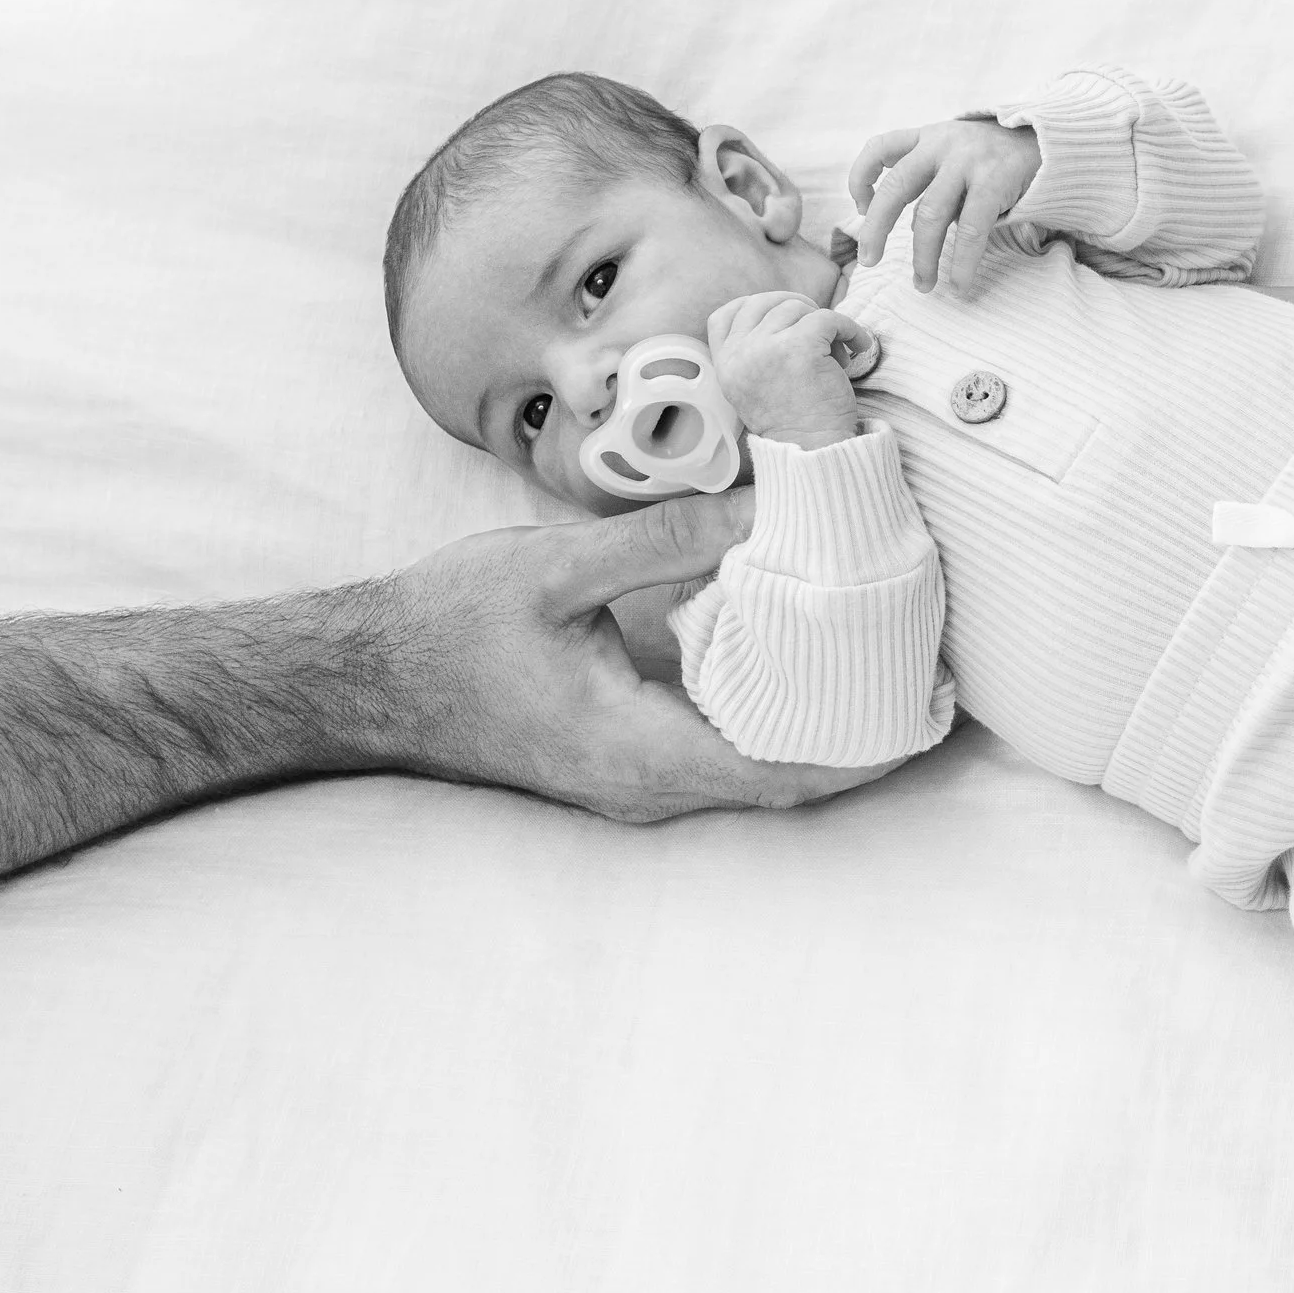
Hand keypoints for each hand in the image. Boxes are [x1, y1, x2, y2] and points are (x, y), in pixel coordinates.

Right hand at [371, 494, 879, 820]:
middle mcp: (646, 788)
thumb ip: (665, 541)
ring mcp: (634, 785)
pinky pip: (722, 754)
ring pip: (757, 769)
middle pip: (787, 778)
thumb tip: (766, 504)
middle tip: (928, 663)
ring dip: (822, 723)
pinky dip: (774, 716)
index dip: (869, 742)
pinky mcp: (624, 764)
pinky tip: (803, 660)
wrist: (364, 679)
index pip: (786, 769)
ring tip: (885, 657)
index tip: (929, 697)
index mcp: (639, 752)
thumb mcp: (556, 569)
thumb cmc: (447, 627)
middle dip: (864, 730)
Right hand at [707, 292, 865, 448]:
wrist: (814, 453)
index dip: (754, 307)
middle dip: (796, 309)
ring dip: (823, 324)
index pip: (723, 316)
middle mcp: (740, 355)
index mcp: (725, 366)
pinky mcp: (800, 346)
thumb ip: (756, 356)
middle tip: (820, 331)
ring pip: (797, 307)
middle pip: (764, 303)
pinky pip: (827, 317)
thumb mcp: (756, 390)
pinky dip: (848, 327)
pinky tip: (858, 346)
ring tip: (837, 355)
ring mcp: (767, 348)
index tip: (784, 316)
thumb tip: (788, 315)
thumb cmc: (796, 425)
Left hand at [848, 112, 1042, 294]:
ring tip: (923, 285)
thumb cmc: (997, 158)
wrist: (1052, 140)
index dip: (861, 177)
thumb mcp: (956, 153)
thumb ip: (930, 178)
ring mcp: (969, 161)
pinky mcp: (995, 181)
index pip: (880, 147)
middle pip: (896, 186)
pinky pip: (971, 229)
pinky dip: (962, 262)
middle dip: (876, 228)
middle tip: (868, 261)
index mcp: (928, 137)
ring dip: (923, 256)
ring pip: (930, 214)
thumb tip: (905, 223)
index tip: (860, 207)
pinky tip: (960, 284)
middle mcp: (942, 144)